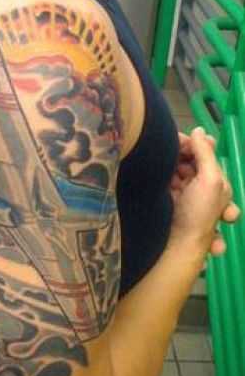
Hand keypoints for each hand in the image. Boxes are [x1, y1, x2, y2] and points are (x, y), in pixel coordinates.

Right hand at [169, 130, 240, 256]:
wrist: (175, 245)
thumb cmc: (198, 214)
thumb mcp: (210, 180)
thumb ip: (206, 154)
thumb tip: (198, 130)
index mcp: (216, 183)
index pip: (206, 154)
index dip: (196, 146)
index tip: (184, 143)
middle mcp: (201, 187)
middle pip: (190, 160)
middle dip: (182, 157)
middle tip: (173, 157)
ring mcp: (182, 192)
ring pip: (175, 167)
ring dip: (170, 165)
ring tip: (166, 171)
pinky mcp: (166, 196)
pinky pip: (163, 177)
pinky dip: (160, 173)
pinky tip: (157, 173)